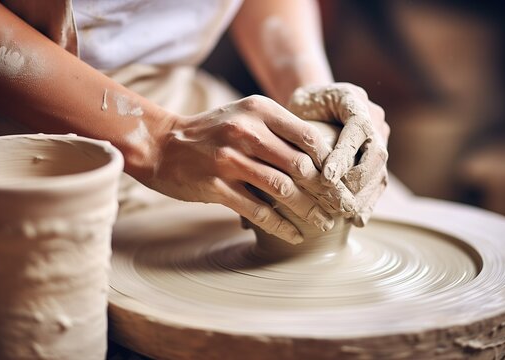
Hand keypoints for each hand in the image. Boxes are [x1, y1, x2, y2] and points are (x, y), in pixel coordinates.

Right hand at [147, 95, 335, 243]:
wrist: (161, 144)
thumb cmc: (211, 132)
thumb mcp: (244, 116)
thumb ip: (278, 130)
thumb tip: (320, 158)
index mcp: (259, 110)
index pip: (308, 136)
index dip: (331, 161)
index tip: (342, 180)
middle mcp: (246, 131)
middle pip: (301, 165)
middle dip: (328, 190)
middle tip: (342, 206)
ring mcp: (229, 159)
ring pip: (283, 189)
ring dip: (309, 210)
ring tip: (324, 223)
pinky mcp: (215, 186)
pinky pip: (257, 210)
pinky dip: (281, 226)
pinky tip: (295, 235)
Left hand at [288, 83, 389, 225]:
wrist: (314, 101)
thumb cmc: (299, 106)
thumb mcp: (295, 108)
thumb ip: (297, 128)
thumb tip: (288, 159)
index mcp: (353, 98)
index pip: (357, 129)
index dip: (344, 155)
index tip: (327, 178)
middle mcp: (373, 116)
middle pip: (376, 153)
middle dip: (357, 181)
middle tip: (339, 203)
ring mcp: (379, 136)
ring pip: (380, 170)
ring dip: (364, 196)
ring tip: (348, 215)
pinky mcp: (377, 155)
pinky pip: (378, 180)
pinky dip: (368, 200)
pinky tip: (358, 220)